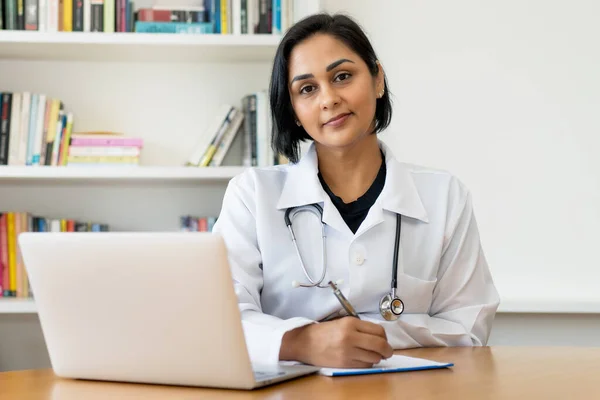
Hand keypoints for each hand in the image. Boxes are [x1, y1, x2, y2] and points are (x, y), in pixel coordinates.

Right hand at [279, 317, 393, 367]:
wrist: (305, 342)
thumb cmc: (325, 332)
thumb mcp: (343, 322)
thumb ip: (361, 328)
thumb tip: (381, 337)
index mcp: (351, 323)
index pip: (379, 331)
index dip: (385, 338)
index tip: (384, 340)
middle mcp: (350, 337)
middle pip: (380, 345)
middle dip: (387, 350)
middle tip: (387, 352)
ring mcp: (348, 351)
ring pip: (374, 357)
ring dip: (376, 357)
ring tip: (370, 355)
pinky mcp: (344, 364)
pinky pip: (365, 366)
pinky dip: (367, 364)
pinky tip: (361, 359)